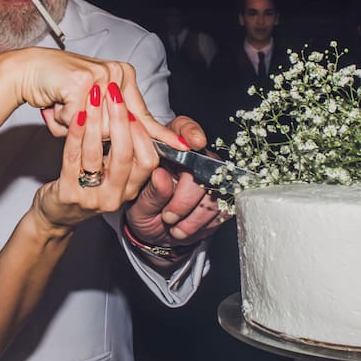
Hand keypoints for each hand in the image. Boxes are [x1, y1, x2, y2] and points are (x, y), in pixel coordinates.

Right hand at [5, 47, 184, 149]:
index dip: (162, 134)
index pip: (144, 113)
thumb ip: (113, 123)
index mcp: (124, 76)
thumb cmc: (57, 92)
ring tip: (61, 108)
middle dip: (93, 133)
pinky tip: (55, 103)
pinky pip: (78, 121)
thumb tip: (133, 145)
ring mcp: (101, 75)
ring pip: (98, 128)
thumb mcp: (92, 109)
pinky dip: (61, 119)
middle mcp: (116, 72)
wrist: (27, 72)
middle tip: (76, 119)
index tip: (185, 147)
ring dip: (74, 126)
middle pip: (119, 129)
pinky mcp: (82, 82)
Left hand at [32, 75, 158, 230]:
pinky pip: (72, 157)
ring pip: (96, 154)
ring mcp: (91, 197)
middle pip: (125, 155)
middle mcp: (115, 196)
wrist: (56, 215)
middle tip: (114, 93)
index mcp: (130, 189)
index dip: (142, 134)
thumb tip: (139, 116)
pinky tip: (76, 114)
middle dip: (120, 120)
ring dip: (95, 121)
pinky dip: (75, 133)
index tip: (133, 109)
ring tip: (93, 96)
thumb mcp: (113, 175)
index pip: (148, 161)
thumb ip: (127, 153)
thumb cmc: (86, 187)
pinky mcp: (68, 194)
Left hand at [124, 115, 229, 250]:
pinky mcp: (222, 196)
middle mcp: (193, 157)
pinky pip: (222, 208)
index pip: (182, 128)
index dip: (191, 132)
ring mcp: (211, 176)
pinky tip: (187, 229)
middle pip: (204, 166)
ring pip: (215, 191)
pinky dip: (204, 224)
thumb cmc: (144, 210)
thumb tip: (161, 177)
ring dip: (194, 216)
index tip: (194, 142)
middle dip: (186, 197)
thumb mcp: (138, 204)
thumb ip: (150, 192)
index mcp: (167, 149)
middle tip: (168, 216)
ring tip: (175, 229)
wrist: (156, 232)